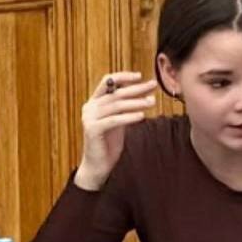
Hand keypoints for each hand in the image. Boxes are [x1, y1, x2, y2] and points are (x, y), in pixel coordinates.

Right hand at [73, 72, 156, 190]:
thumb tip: (143, 93)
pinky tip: (142, 116)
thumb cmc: (109, 143)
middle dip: (136, 88)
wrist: (98, 166)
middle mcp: (90, 107)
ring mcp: (89, 118)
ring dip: (136, 102)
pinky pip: (114, 120)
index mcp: (94, 102)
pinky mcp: (92, 129)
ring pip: (116, 105)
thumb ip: (125, 108)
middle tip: (153, 85)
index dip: (124, 77)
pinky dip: (129, 117)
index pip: (108, 82)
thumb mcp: (119, 121)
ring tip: (152, 102)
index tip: (140, 76)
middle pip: (116, 93)